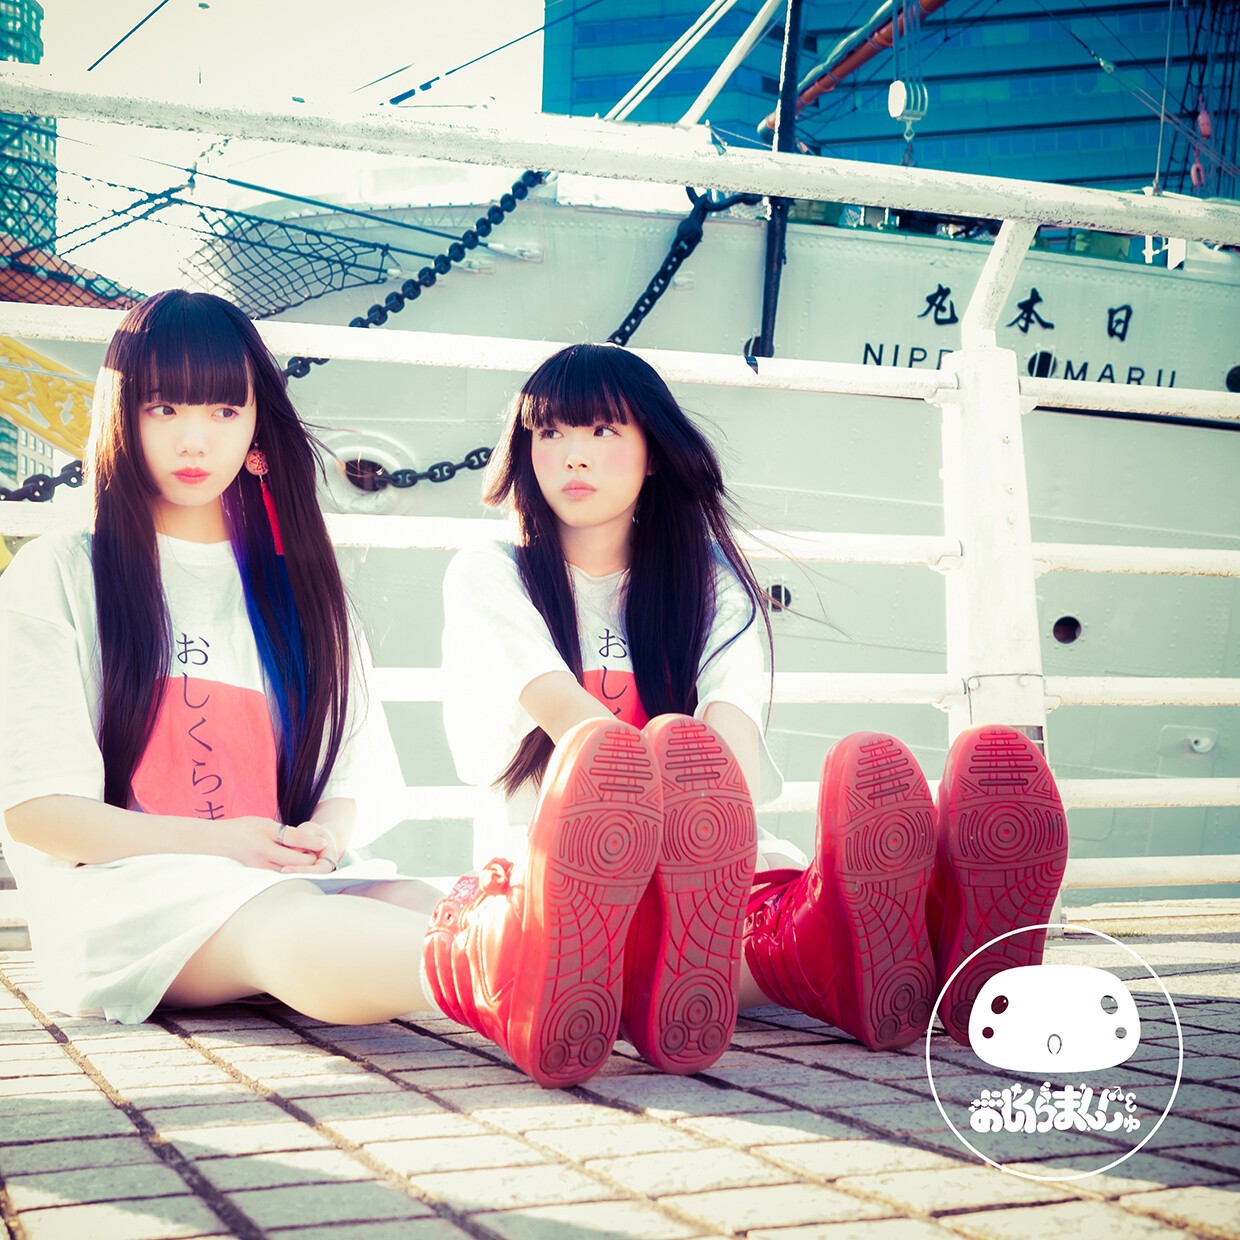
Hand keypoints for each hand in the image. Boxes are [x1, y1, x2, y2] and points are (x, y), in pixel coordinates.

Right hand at [211, 818, 336, 871]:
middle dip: (310, 857)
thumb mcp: (264, 823)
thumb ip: (285, 832)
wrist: (218, 842)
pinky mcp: (260, 875)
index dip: (313, 841)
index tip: (324, 841)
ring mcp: (261, 869)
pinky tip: (295, 863)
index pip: (295, 841)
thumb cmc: (243, 829)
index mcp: (264, 842)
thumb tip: (310, 841)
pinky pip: (281, 874)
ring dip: (302, 866)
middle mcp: (262, 858)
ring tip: (307, 856)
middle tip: (316, 850)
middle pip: (297, 861)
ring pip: (290, 871)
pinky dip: (292, 869)